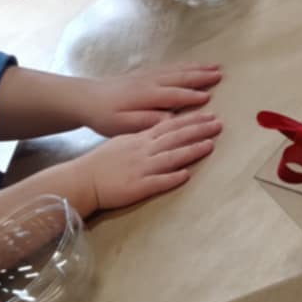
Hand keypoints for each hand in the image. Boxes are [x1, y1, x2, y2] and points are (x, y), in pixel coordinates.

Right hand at [73, 111, 221, 213]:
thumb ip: (145, 136)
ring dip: (191, 151)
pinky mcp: (136, 187)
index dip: (191, 120)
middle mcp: (143, 151)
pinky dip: (171, 178)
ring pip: (170, 157)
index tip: (209, 114)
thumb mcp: (124, 141)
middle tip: (218, 124)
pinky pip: (156, 182)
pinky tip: (186, 175)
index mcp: (140, 139)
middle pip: (175, 137)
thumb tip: (164, 129)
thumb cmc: (103, 162)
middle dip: (198, 130)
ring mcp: (141, 169)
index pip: (170, 125)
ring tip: (210, 145)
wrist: (82, 180)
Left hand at [75, 64, 222, 134]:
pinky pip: (169, 67)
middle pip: (180, 76)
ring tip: (214, 66)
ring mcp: (147, 75)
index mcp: (147, 95)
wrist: (85, 98)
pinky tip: (190, 66)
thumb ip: (148, 121)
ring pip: (176, 69)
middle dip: (201, 75)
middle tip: (221, 74)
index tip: (210, 98)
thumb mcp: (124, 125)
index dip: (193, 96)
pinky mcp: (143, 74)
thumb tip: (171, 118)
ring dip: (196, 67)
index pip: (175, 95)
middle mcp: (150, 81)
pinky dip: (183, 65)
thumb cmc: (105, 116)